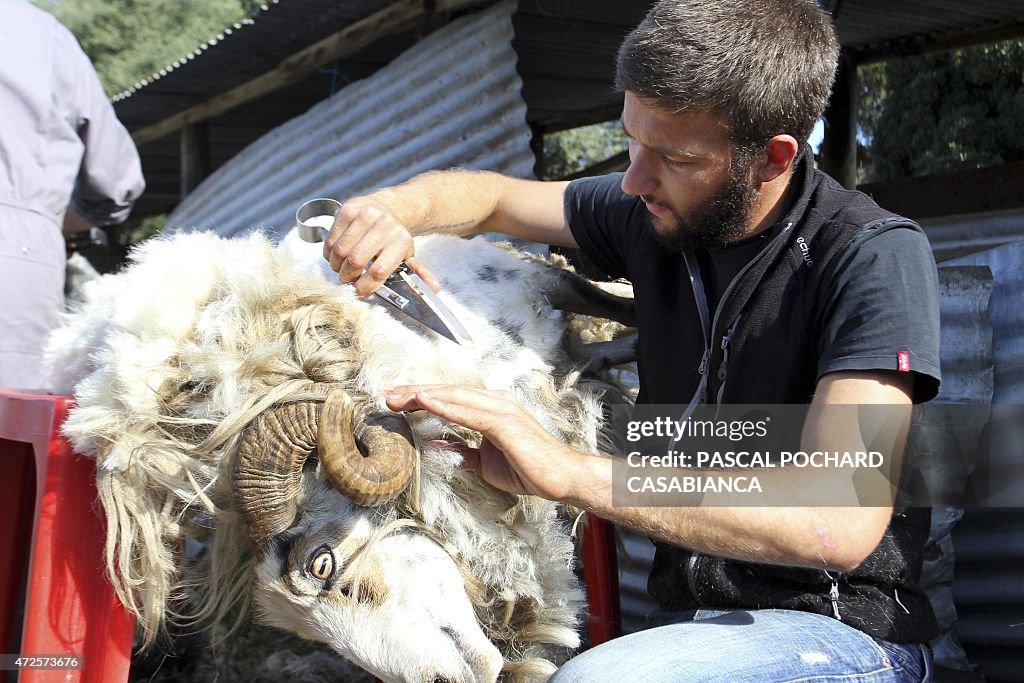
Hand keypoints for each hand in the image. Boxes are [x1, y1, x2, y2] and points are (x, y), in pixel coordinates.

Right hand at [324, 194, 440, 296]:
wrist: (390, 206)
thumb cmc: (396, 237)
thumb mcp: (408, 254)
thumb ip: (418, 273)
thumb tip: (433, 288)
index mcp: (400, 241)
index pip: (379, 271)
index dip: (365, 286)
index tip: (359, 291)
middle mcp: (383, 226)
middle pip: (356, 261)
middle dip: (348, 276)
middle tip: (347, 279)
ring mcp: (364, 216)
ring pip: (340, 251)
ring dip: (336, 265)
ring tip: (341, 267)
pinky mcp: (347, 210)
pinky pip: (331, 239)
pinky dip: (329, 252)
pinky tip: (335, 254)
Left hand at [384, 385, 579, 500]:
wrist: (559, 478)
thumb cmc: (527, 469)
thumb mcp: (484, 462)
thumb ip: (461, 451)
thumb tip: (435, 445)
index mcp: (490, 409)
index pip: (450, 399)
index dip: (422, 399)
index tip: (397, 402)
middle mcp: (495, 402)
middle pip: (447, 392)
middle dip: (415, 393)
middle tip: (386, 395)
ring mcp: (500, 408)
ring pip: (454, 396)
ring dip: (423, 396)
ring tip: (397, 397)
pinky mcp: (503, 421)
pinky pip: (467, 412)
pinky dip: (443, 405)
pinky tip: (423, 402)